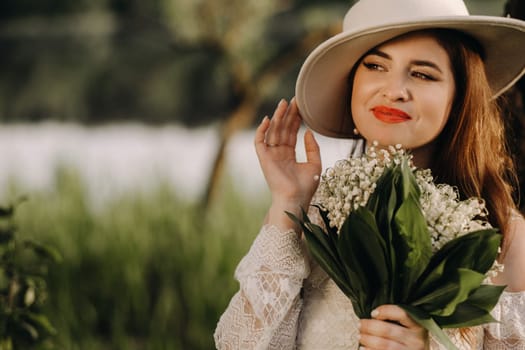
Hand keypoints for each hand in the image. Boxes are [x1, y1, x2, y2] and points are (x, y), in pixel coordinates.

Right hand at [254, 98, 321, 227]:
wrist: (296, 199)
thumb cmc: (306, 187)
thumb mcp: (315, 164)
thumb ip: (313, 148)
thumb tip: (308, 131)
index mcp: (289, 155)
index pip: (291, 133)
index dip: (295, 119)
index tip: (301, 106)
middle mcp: (278, 154)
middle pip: (282, 129)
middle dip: (287, 114)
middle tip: (294, 100)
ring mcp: (270, 156)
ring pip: (272, 132)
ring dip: (277, 117)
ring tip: (284, 103)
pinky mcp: (264, 158)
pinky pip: (259, 142)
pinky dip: (261, 130)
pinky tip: (267, 119)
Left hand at [358, 305, 428, 349]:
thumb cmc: (410, 340)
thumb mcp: (410, 328)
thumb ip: (397, 321)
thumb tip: (374, 315)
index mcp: (418, 326)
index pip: (401, 313)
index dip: (385, 311)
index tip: (373, 313)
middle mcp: (416, 340)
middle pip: (388, 330)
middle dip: (369, 327)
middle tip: (360, 325)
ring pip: (384, 345)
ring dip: (368, 340)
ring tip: (360, 337)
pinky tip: (363, 348)